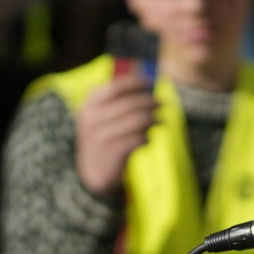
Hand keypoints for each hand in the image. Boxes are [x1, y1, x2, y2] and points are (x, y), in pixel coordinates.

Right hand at [73, 71, 156, 196]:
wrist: (94, 171)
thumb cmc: (105, 136)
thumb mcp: (103, 117)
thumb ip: (120, 100)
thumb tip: (149, 83)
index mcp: (90, 105)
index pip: (116, 87)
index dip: (137, 83)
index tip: (153, 82)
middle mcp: (93, 119)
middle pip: (131, 103)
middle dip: (150, 101)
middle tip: (163, 103)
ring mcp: (102, 136)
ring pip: (138, 121)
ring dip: (153, 119)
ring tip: (161, 121)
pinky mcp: (113, 152)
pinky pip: (139, 138)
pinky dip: (147, 137)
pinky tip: (148, 138)